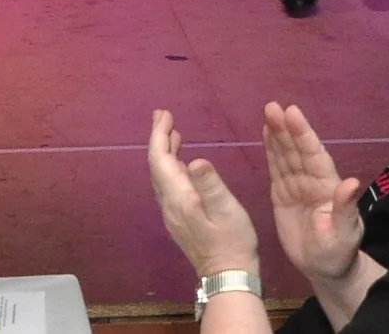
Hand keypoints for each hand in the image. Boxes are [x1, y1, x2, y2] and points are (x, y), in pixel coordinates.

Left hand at [147, 109, 260, 277]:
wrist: (228, 276)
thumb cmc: (232, 240)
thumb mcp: (226, 209)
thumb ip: (209, 184)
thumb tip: (195, 159)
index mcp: (178, 198)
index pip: (160, 160)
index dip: (159, 135)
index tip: (164, 114)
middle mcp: (169, 205)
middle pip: (156, 166)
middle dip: (159, 139)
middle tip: (164, 116)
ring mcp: (172, 214)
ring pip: (161, 176)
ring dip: (164, 152)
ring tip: (172, 133)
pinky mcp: (179, 220)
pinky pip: (168, 186)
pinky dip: (172, 167)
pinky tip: (182, 163)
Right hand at [263, 101, 362, 286]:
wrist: (324, 269)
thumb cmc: (338, 253)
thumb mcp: (344, 235)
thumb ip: (346, 209)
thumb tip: (351, 182)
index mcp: (327, 187)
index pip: (314, 155)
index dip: (303, 134)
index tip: (292, 112)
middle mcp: (312, 180)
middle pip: (297, 150)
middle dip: (286, 129)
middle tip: (272, 107)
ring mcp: (297, 186)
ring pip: (286, 155)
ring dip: (277, 134)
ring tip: (268, 112)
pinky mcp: (283, 194)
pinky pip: (276, 168)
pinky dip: (271, 150)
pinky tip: (266, 133)